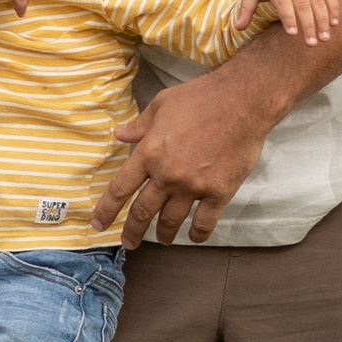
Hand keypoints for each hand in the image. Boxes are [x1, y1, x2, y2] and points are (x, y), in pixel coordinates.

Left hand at [93, 48, 293, 247]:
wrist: (242, 102)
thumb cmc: (200, 98)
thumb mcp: (161, 105)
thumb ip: (140, 125)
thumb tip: (119, 134)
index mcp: (149, 153)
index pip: (120, 188)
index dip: (107, 209)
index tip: (98, 224)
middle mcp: (167, 175)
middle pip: (142, 211)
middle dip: (132, 230)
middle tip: (128, 243)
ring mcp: (194, 186)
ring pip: (171, 220)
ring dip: (163, 234)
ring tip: (162, 240)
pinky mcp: (219, 192)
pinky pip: (205, 222)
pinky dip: (198, 233)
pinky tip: (194, 236)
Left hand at [240, 0, 338, 44]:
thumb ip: (246, 8)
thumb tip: (238, 28)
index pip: (283, 1)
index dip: (288, 17)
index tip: (292, 34)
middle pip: (303, 4)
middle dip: (308, 25)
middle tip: (311, 44)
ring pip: (318, 0)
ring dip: (323, 19)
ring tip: (325, 38)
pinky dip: (333, 7)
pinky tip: (335, 23)